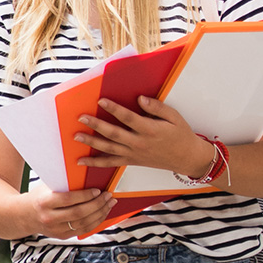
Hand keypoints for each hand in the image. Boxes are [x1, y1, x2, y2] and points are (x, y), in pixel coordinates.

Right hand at [25, 187, 116, 238]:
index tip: (97, 190)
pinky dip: (96, 221)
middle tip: (108, 195)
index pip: (68, 200)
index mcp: (43, 203)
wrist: (25, 215)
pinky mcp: (62, 236)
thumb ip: (64, 185)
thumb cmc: (39, 197)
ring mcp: (55, 229)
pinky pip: (84, 230)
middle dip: (97, 204)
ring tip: (109, 203)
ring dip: (100, 213)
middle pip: (78, 213)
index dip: (85, 195)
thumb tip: (88, 178)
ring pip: (84, 223)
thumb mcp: (46, 188)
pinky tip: (103, 213)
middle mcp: (49, 218)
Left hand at [76, 97, 215, 176]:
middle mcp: (139, 143)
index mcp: (150, 130)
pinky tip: (81, 161)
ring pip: (109, 149)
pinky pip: (110, 163)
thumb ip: (157, 107)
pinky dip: (95, 163)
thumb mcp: (174, 117)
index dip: (114, 109)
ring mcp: (133, 154)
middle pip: (114, 134)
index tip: (101, 101)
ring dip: (91, 142)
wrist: (186, 157)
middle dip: (96, 125)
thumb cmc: (181, 135)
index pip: (129, 118)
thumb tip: (141, 99)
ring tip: (76, 135)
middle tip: (81, 117)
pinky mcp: (131, 161)